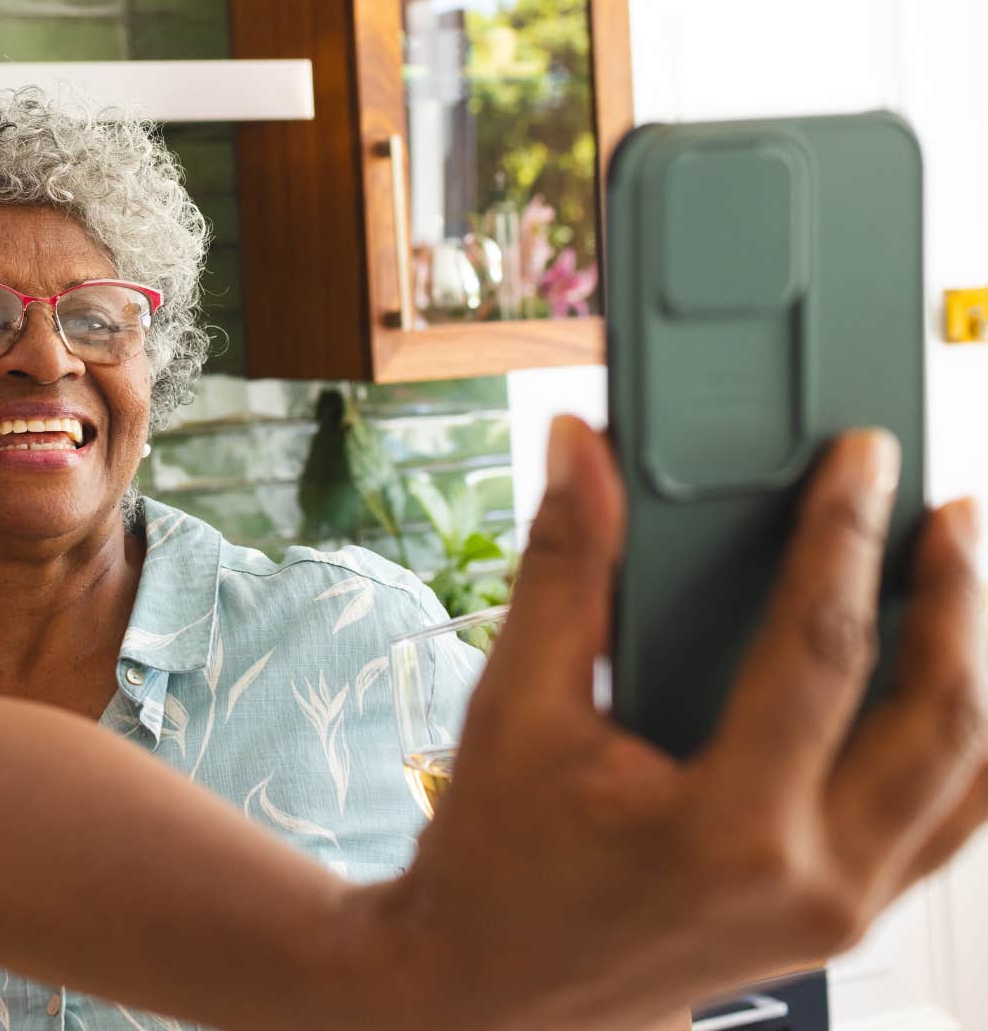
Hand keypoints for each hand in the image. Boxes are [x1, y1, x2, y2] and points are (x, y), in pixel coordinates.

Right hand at [388, 417, 984, 1030]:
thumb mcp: (515, 711)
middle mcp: (810, 879)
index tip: (863, 462)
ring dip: (977, 668)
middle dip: (957, 597)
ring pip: (970, 777)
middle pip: (944, 716)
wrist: (493, 996)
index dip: (846, 537)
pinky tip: (941, 683)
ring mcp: (842, 910)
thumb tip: (584, 455)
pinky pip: (946, 824)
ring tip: (959, 581)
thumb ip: (563, 571)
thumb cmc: (495, 867)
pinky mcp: (845, 919)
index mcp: (726, 830)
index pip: (821, 652)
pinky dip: (963, 746)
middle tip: (943, 512)